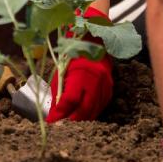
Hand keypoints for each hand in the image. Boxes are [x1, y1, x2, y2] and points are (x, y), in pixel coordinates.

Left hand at [46, 6, 112, 121]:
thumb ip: (58, 91)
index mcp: (81, 73)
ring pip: (95, 110)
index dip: (60, 112)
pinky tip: (84, 113)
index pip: (70, 100)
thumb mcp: (61, 69)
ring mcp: (105, 83)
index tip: (52, 120)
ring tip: (71, 120)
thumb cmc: (73, 52)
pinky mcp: (110, 86)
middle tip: (62, 124)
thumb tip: (54, 112)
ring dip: (83, 118)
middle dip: (72, 119)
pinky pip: (102, 104)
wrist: (94, 37)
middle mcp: (95, 79)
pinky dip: (93, 111)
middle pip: (84, 109)